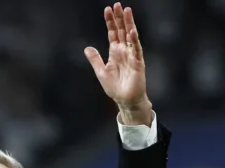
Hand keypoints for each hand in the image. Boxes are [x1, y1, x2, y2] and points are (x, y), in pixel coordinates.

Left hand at [84, 3, 151, 124]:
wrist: (125, 101)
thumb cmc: (115, 88)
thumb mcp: (101, 72)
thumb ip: (95, 59)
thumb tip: (87, 48)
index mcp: (115, 52)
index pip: (113, 33)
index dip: (110, 22)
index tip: (107, 10)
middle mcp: (124, 51)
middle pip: (122, 31)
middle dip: (120, 18)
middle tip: (118, 5)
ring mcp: (132, 56)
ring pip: (130, 36)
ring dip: (129, 24)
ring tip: (127, 11)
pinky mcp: (138, 63)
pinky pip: (136, 50)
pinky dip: (134, 41)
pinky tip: (132, 32)